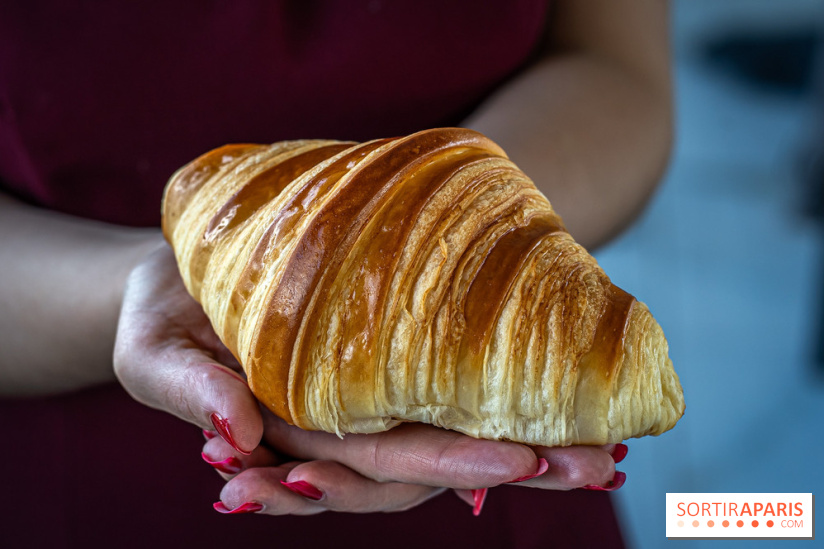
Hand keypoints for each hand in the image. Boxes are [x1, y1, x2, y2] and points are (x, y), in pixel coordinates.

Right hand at [113, 245, 622, 515]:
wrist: (176, 277)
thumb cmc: (160, 319)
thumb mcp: (153, 354)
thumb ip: (191, 395)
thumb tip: (238, 437)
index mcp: (291, 437)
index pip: (372, 465)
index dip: (443, 463)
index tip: (517, 462)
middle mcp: (338, 427)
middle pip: (430, 456)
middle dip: (508, 462)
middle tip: (590, 462)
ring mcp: (359, 397)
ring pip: (440, 428)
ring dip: (515, 440)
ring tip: (591, 445)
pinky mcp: (369, 359)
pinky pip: (430, 385)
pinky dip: (487, 396)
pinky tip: (546, 402)